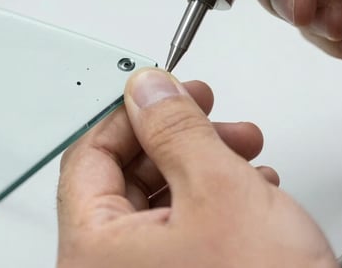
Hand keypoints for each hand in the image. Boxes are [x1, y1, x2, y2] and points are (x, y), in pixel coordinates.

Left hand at [57, 68, 337, 267]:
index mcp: (94, 251)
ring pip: (161, 202)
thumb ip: (176, 128)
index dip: (131, 114)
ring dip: (205, 166)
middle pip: (126, 179)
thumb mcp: (219, 189)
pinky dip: (216, 202)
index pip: (89, 156)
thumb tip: (148, 89)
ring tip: (246, 152)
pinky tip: (252, 190)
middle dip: (179, 140)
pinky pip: (182, 231)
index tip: (165, 90)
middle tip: (213, 116)